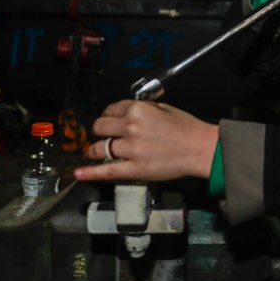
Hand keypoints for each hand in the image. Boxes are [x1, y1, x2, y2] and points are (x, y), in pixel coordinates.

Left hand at [73, 100, 218, 182]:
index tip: (109, 120)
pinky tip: (79, 172)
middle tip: (103, 135)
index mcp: (138, 110)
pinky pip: (106, 170)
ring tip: (93, 152)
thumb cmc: (186, 127)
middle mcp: (130, 127)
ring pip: (99, 148)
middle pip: (100, 127)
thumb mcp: (164, 108)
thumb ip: (143, 110)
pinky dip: (90, 172)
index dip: (108, 115)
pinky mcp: (133, 169)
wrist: (200, 148)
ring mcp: (130, 149)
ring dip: (94, 150)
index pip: (111, 109)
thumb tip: (128, 113)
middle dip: (100, 130)